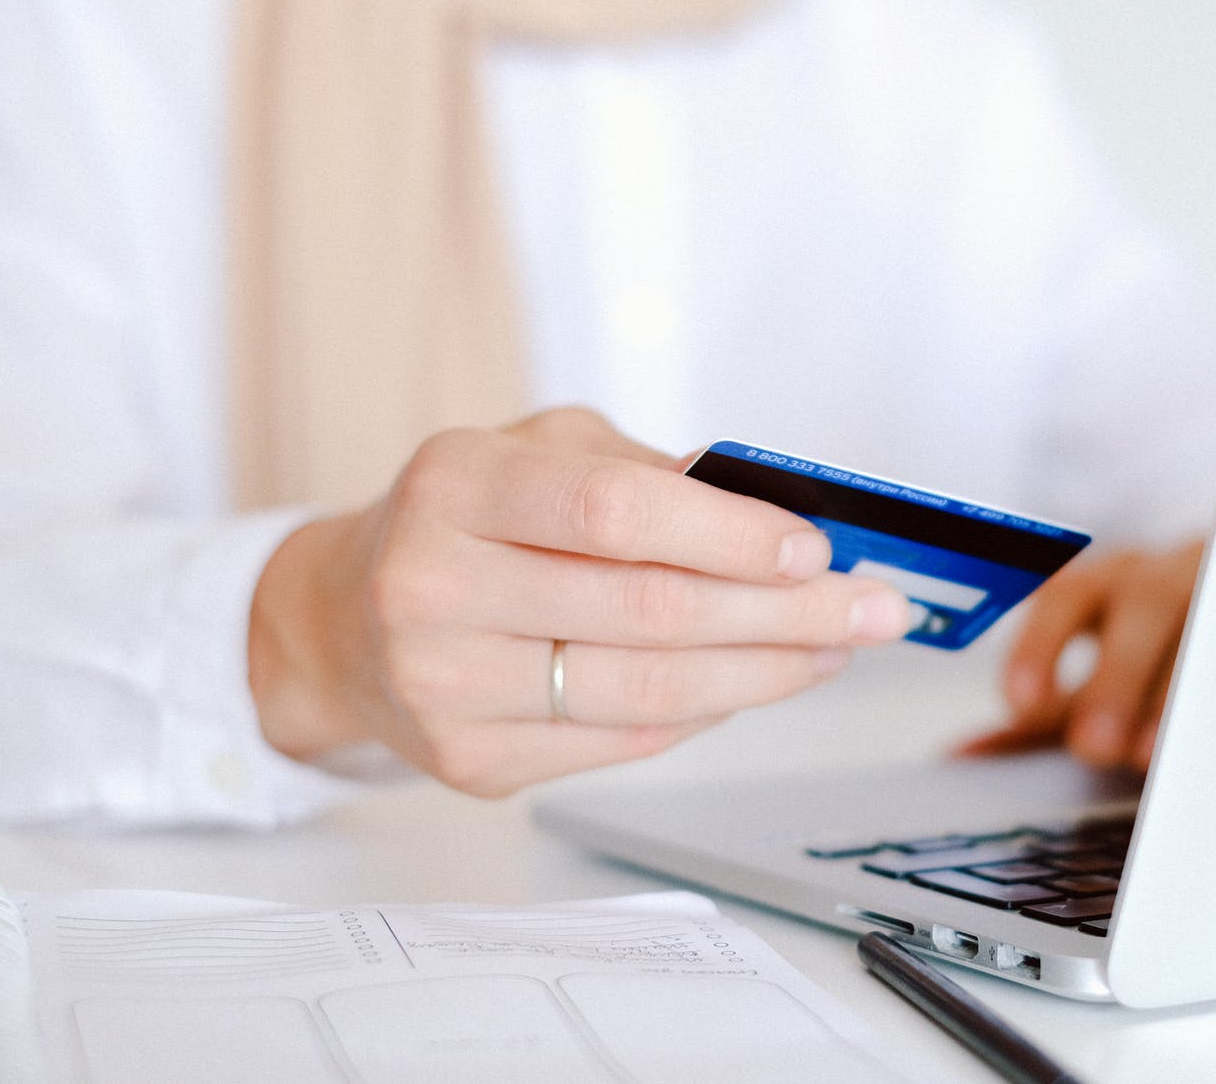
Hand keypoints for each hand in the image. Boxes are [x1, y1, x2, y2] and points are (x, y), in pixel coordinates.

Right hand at [247, 407, 912, 795]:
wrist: (344, 621)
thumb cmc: (464, 519)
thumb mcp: (535, 451)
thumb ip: (643, 472)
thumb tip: (781, 516)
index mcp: (454, 484)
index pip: (612, 511)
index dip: (727, 533)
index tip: (817, 547)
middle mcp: (434, 587)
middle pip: (645, 612)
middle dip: (783, 614)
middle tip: (872, 609)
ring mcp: (444, 688)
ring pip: (645, 692)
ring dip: (763, 674)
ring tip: (830, 649)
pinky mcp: (468, 764)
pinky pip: (622, 741)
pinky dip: (704, 712)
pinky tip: (751, 682)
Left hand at [958, 541, 1202, 772]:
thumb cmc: (1154, 652)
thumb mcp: (1096, 679)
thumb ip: (1042, 715)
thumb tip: (963, 756)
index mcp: (1109, 581)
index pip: (1066, 596)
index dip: (1039, 646)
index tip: (1017, 702)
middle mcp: (1168, 574)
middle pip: (1142, 605)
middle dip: (1115, 676)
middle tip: (1092, 746)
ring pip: (1210, 623)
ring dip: (1178, 691)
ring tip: (1152, 753)